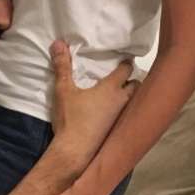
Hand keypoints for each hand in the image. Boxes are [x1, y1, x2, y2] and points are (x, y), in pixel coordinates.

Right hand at [50, 41, 138, 167]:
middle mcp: (121, 102)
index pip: (125, 70)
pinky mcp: (115, 131)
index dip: (126, 63)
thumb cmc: (71, 118)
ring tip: (117, 92)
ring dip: (128, 96)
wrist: (75, 152)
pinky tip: (109, 112)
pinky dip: (121, 110)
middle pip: (136, 86)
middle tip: (123, 75)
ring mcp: (120, 118)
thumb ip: (62, 66)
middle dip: (132, 80)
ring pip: (132, 102)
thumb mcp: (64, 90)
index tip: (126, 57)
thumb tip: (58, 42)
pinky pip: (124, 115)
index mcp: (111, 89)